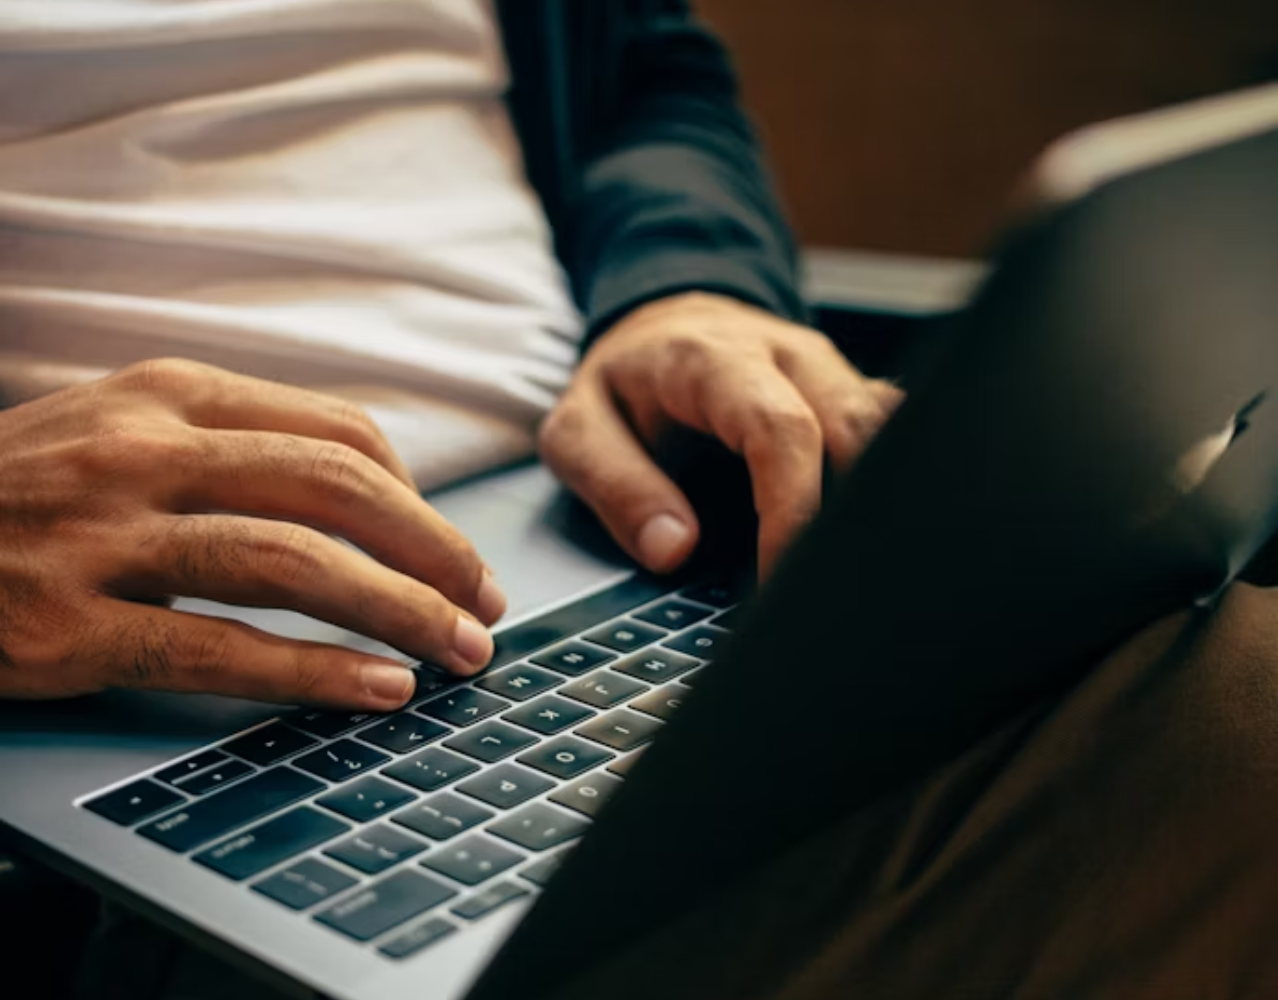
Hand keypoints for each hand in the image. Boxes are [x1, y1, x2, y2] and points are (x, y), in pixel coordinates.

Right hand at [0, 359, 504, 707]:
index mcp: (169, 393)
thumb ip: (233, 445)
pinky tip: (375, 689)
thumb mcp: (124, 429)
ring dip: (397, 611)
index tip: (454, 550)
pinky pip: (218, 649)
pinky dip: (314, 671)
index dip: (419, 498)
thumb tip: (367, 495)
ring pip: (292, 562)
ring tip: (457, 652)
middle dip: (434, 553)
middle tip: (485, 605)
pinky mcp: (64, 624)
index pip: (339, 431)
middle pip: (336, 490)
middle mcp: (142, 448)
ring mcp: (100, 535)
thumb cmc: (22, 490)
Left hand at [540, 292, 902, 574]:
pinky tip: (866, 538)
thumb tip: (673, 548)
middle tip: (824, 590)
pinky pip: (893, 432)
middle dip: (850, 516)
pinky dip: (887, 484)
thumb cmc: (622, 382)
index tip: (781, 576)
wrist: (660, 324)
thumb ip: (616, 485)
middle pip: (858, 428)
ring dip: (879, 501)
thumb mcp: (578, 429)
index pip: (782, 430)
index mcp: (715, 359)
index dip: (793, 509)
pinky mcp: (849, 392)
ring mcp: (828, 370)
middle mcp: (787, 355)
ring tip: (849, 572)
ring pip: (891, 430)